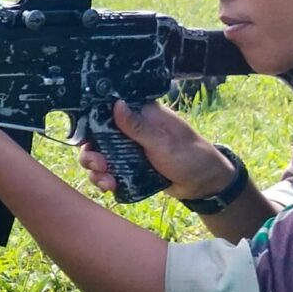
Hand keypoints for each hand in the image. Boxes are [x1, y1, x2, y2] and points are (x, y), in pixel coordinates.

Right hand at [77, 100, 231, 199]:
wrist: (204, 184)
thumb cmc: (189, 156)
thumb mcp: (163, 142)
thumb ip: (138, 127)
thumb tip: (116, 104)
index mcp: (141, 114)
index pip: (107, 111)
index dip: (92, 124)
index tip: (88, 140)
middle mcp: (131, 129)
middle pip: (97, 137)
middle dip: (92, 154)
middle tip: (100, 165)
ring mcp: (129, 149)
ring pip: (100, 156)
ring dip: (96, 170)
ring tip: (106, 183)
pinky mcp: (129, 167)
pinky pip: (108, 171)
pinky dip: (104, 179)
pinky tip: (109, 187)